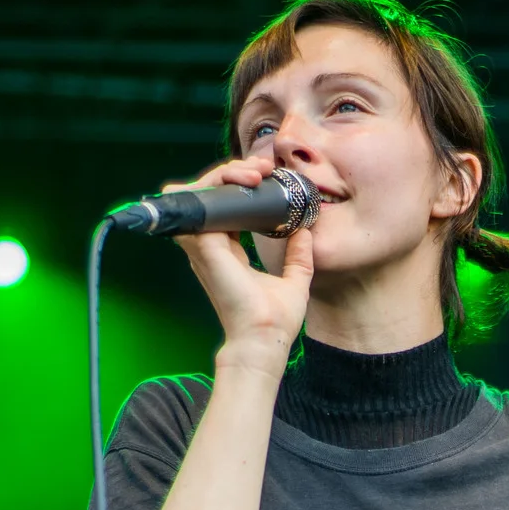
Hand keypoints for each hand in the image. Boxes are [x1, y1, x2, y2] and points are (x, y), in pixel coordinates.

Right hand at [164, 159, 315, 376]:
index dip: (241, 189)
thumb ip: (298, 256)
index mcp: (227, 252)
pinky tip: (245, 180)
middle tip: (263, 170)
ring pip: (203, 193)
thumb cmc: (274, 320)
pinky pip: (202, 203)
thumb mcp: (295, 280)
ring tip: (255, 172)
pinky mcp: (206, 246)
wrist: (265, 339)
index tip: (268, 179)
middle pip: (212, 196)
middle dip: (234, 174)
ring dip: (226, 174)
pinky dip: (218, 185)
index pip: (225, 208)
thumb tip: (306, 232)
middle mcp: (211, 246)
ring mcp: (204, 245)